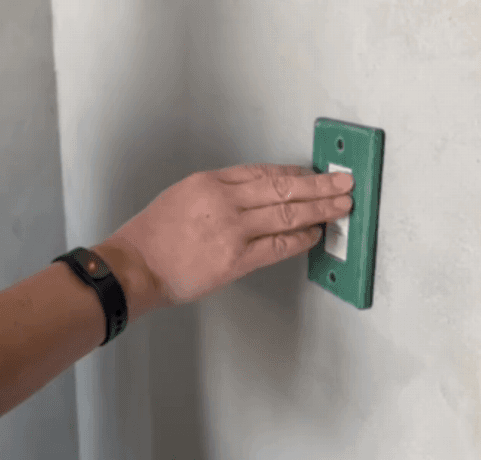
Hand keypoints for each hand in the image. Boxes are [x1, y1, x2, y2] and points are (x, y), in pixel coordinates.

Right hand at [93, 164, 353, 319]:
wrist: (135, 266)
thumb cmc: (152, 235)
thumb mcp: (181, 196)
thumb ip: (217, 194)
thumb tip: (254, 198)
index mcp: (210, 182)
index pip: (263, 172)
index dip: (295, 173)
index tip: (315, 174)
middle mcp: (225, 201)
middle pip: (283, 188)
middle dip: (319, 186)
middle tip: (345, 183)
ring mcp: (233, 230)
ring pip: (287, 214)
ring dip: (320, 209)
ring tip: (342, 206)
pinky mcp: (236, 260)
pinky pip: (278, 246)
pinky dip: (301, 239)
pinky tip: (316, 234)